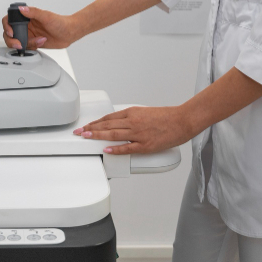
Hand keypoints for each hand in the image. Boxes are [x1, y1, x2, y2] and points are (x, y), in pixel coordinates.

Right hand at [1, 5, 79, 49]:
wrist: (69, 33)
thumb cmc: (60, 22)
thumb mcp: (46, 16)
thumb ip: (33, 12)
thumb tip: (22, 9)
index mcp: (27, 17)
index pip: (10, 19)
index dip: (7, 26)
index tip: (11, 32)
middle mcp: (26, 26)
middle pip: (10, 33)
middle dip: (12, 40)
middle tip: (19, 44)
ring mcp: (29, 35)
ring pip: (17, 42)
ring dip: (26, 44)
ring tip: (38, 40)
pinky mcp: (33, 43)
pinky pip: (26, 48)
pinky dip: (32, 47)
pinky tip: (41, 42)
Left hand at [73, 105, 191, 154]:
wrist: (182, 121)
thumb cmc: (166, 117)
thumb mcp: (144, 112)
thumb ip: (131, 118)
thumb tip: (119, 124)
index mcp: (132, 112)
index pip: (108, 118)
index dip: (95, 122)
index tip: (86, 126)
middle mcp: (133, 122)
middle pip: (107, 125)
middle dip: (91, 129)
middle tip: (79, 132)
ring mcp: (138, 134)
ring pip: (113, 135)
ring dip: (97, 136)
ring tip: (86, 138)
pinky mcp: (145, 145)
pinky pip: (127, 148)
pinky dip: (115, 148)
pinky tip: (106, 149)